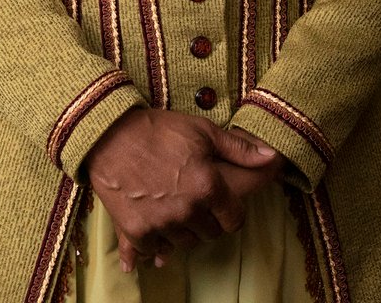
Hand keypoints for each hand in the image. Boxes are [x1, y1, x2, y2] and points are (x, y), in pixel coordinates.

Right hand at [84, 109, 286, 270]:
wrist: (110, 136)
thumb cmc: (159, 130)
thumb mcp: (204, 131)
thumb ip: (239, 149)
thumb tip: (271, 156)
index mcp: (208, 186)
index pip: (234, 220)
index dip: (232, 213)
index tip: (224, 206)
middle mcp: (187, 210)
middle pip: (210, 234)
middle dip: (209, 221)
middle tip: (199, 204)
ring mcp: (160, 223)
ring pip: (184, 244)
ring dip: (185, 232)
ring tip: (178, 212)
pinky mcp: (136, 230)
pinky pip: (153, 251)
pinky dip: (156, 246)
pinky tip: (155, 235)